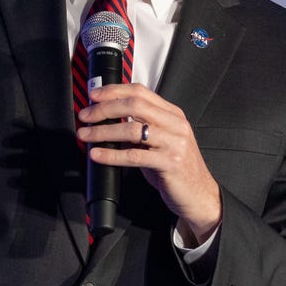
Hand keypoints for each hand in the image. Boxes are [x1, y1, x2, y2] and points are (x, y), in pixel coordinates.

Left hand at [77, 84, 220, 243]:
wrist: (199, 194)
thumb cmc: (176, 168)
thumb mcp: (160, 142)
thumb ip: (142, 127)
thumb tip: (108, 118)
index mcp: (172, 114)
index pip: (141, 92)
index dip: (114, 91)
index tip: (94, 96)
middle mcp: (175, 125)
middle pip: (134, 105)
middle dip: (104, 108)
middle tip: (86, 116)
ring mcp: (174, 143)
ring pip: (132, 128)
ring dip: (103, 131)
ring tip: (86, 135)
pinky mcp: (170, 163)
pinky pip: (134, 156)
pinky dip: (111, 155)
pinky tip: (98, 155)